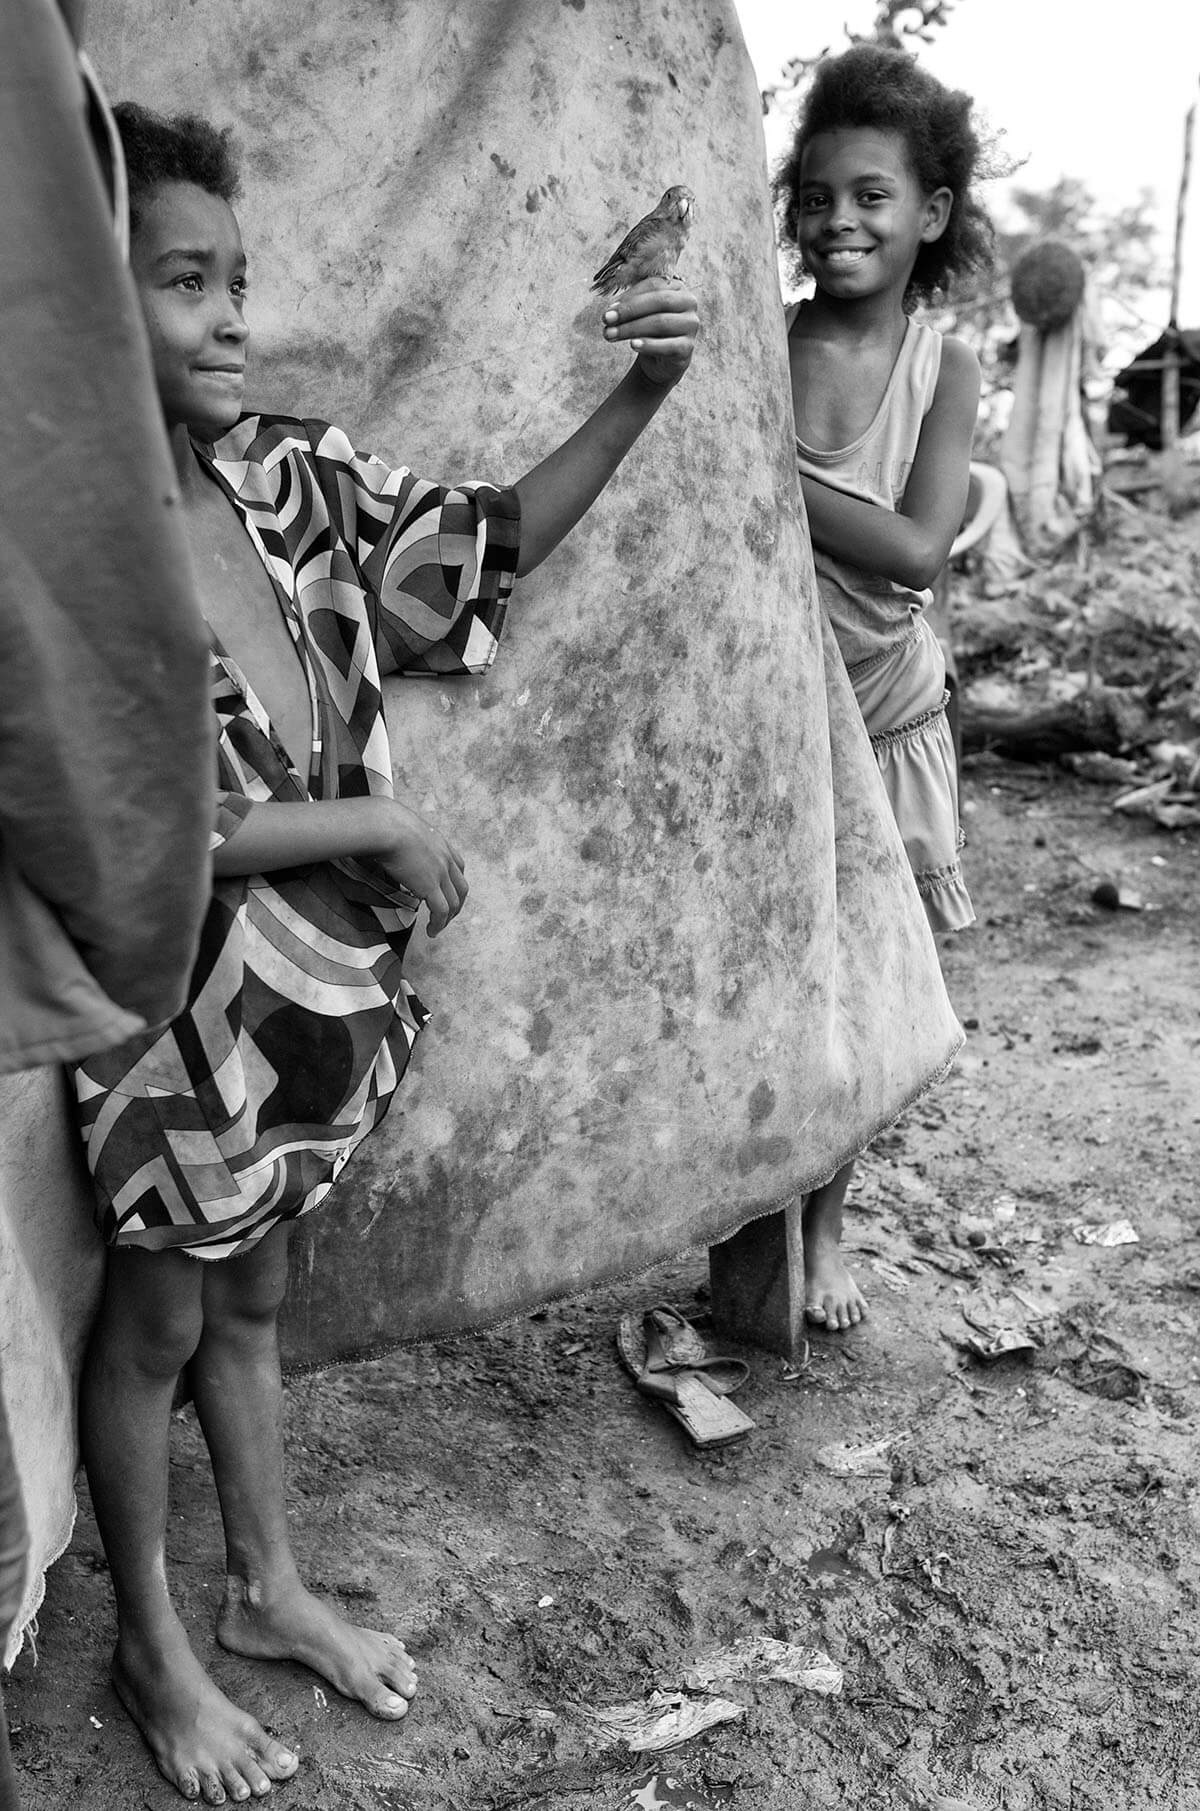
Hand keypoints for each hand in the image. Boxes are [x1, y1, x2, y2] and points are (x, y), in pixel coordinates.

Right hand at [372, 799, 467, 936]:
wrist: (387, 827)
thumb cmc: (386, 824)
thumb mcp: (405, 829)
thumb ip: (407, 839)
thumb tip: (391, 842)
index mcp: (441, 844)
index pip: (458, 866)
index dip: (455, 882)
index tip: (447, 892)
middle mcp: (445, 859)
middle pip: (461, 888)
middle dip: (457, 904)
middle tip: (447, 916)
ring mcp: (440, 873)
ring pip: (454, 903)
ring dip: (447, 919)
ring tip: (437, 928)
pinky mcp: (430, 887)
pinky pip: (441, 911)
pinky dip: (438, 924)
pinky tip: (431, 931)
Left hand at [602, 277, 699, 387]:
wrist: (661, 361)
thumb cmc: (650, 331)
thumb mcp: (641, 313)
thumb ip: (630, 305)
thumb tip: (611, 310)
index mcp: (678, 288)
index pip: (654, 285)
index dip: (630, 296)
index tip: (609, 309)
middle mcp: (689, 303)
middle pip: (659, 301)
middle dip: (630, 310)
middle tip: (607, 319)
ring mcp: (691, 325)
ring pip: (661, 322)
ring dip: (632, 328)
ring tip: (611, 335)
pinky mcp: (688, 347)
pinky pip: (668, 345)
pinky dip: (648, 345)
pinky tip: (633, 345)